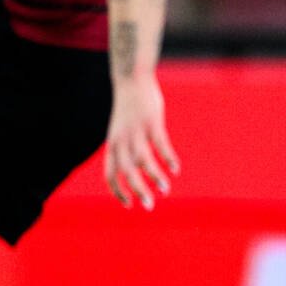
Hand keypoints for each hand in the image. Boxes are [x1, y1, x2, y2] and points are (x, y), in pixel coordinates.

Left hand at [104, 75, 180, 209]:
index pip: (111, 175)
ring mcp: (137, 132)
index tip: (130, 204)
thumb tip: (135, 170)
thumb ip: (124, 149)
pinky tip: (175, 168)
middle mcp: (122, 141)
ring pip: (144, 160)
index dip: (119, 192)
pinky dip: (167, 158)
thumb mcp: (120, 131)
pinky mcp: (152, 122)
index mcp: (113, 145)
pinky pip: (160, 144)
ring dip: (155, 177)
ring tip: (165, 191)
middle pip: (127, 172)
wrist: (131, 80)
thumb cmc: (128, 109)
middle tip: (149, 206)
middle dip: (138, 191)